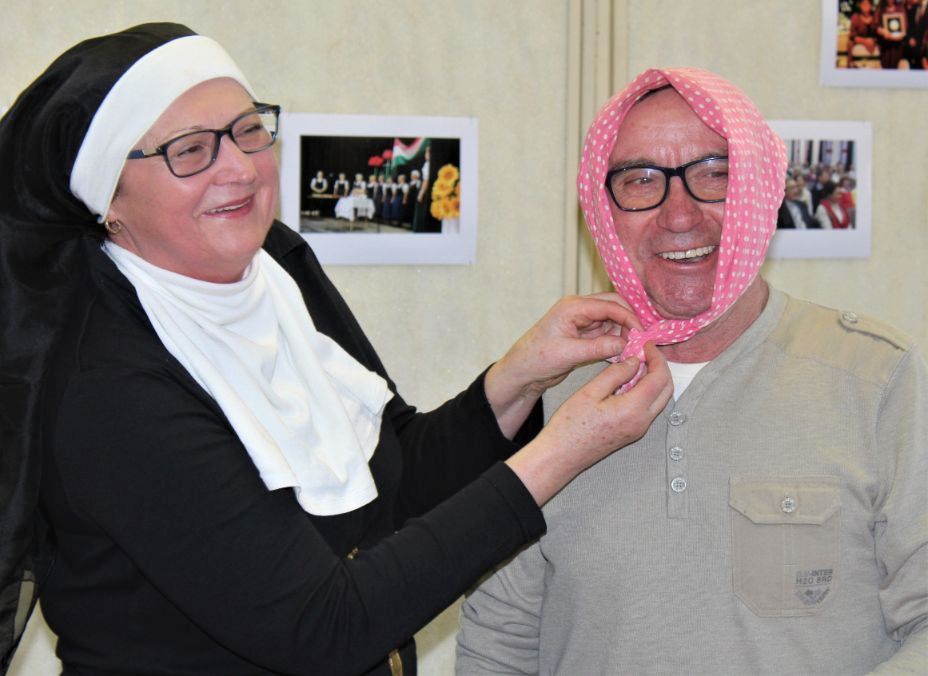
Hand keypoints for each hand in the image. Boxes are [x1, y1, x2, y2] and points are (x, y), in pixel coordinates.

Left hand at [485, 294, 640, 437]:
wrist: (522, 372)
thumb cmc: (535, 359)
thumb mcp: (568, 354)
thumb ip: (598, 347)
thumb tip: (624, 344)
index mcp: (573, 307)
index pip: (609, 305)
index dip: (629, 318)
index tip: (642, 333)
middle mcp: (578, 310)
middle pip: (614, 307)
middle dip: (629, 322)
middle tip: (641, 339)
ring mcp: (582, 322)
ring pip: (612, 321)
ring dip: (624, 333)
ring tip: (633, 350)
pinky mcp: (584, 335)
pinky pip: (606, 334)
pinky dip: (616, 342)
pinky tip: (622, 354)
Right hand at [506, 342, 671, 505]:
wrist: (562, 455)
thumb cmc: (570, 426)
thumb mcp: (590, 392)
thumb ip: (616, 374)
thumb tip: (634, 361)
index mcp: (633, 409)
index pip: (659, 378)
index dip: (656, 358)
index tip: (646, 345)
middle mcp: (642, 422)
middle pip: (666, 389)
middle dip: (660, 367)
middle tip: (645, 353)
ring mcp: (639, 429)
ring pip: (660, 399)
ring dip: (654, 380)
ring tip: (636, 364)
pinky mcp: (632, 433)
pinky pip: (649, 408)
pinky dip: (646, 392)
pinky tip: (628, 382)